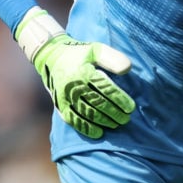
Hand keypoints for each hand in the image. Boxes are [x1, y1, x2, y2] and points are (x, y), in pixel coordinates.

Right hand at [15, 8, 134, 138]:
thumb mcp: (96, 49)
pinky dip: (86, 128)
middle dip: (114, 113)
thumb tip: (127, 69)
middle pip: (98, 103)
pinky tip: (98, 133)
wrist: (51, 57)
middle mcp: (73, 86)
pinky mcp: (60, 105)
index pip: (105, 89)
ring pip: (87, 113)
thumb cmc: (79, 54)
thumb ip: (112, 58)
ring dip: (103, 121)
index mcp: (84, 71)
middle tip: (126, 119)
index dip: (119, 99)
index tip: (131, 107)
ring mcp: (65, 97)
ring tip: (116, 124)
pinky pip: (73, 120)